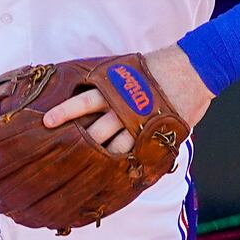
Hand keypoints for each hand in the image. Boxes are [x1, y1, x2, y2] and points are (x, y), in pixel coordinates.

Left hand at [41, 44, 212, 154]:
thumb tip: (83, 94)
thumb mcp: (125, 69)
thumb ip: (107, 84)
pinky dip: (125, 162)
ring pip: (115, 147)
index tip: (47, 122)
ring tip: (90, 168)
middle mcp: (123, 106)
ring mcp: (140, 122)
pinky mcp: (155, 134)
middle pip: (96, 132)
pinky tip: (116, 171)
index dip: (64, 113)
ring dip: (103, 158)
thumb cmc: (156, 69)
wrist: (192, 69)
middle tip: (65, 156)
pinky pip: (137, 153)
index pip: (83, 102)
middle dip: (82, 145)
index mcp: (113, 87)